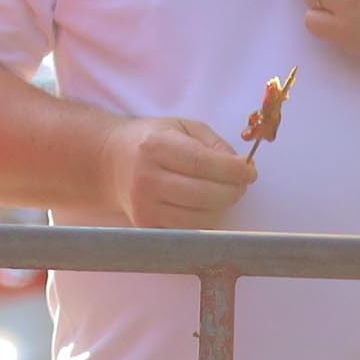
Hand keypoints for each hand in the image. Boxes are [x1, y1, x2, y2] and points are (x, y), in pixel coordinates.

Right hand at [102, 116, 258, 227]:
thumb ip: (214, 143)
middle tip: (240, 183)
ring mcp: (145, 206)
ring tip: (221, 193)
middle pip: (206, 194)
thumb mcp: (181, 127)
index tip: (250, 171)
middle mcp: (146, 178)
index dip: (235, 170)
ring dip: (221, 207)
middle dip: (234, 190)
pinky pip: (190, 231)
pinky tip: (203, 206)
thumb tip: (242, 167)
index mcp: (155, 146)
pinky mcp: (147, 226)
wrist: (109, 161)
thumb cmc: (152, 141)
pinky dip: (204, 221)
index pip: (204, 163)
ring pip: (201, 218)